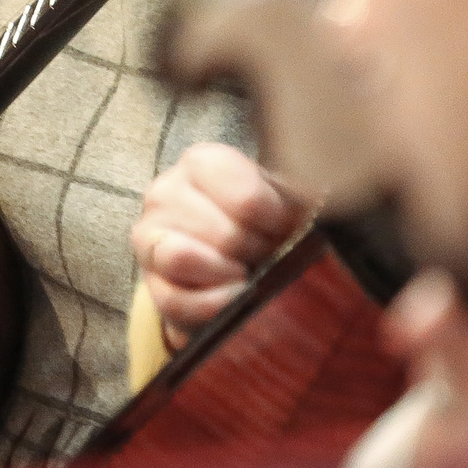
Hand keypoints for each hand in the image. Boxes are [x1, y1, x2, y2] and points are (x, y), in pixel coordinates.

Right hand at [131, 143, 313, 350]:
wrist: (229, 252)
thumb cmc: (258, 218)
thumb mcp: (281, 197)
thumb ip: (297, 198)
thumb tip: (318, 211)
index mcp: (201, 162)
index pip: (247, 197)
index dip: (277, 222)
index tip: (289, 228)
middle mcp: (165, 191)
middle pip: (222, 233)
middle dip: (257, 252)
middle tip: (274, 255)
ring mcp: (149, 236)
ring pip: (181, 258)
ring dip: (228, 275)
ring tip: (250, 276)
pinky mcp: (149, 281)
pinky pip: (173, 301)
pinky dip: (210, 306)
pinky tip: (234, 300)